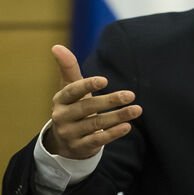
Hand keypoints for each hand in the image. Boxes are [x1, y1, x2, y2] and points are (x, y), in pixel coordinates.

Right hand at [41, 44, 139, 159]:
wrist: (65, 140)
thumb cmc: (72, 106)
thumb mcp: (69, 88)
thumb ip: (67, 67)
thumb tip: (56, 46)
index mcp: (60, 100)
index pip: (72, 91)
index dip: (87, 85)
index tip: (105, 80)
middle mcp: (62, 117)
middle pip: (87, 108)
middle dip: (110, 101)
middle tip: (130, 94)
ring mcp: (70, 134)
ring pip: (95, 125)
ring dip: (117, 116)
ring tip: (136, 109)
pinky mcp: (80, 148)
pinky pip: (98, 140)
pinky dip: (113, 133)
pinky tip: (127, 126)